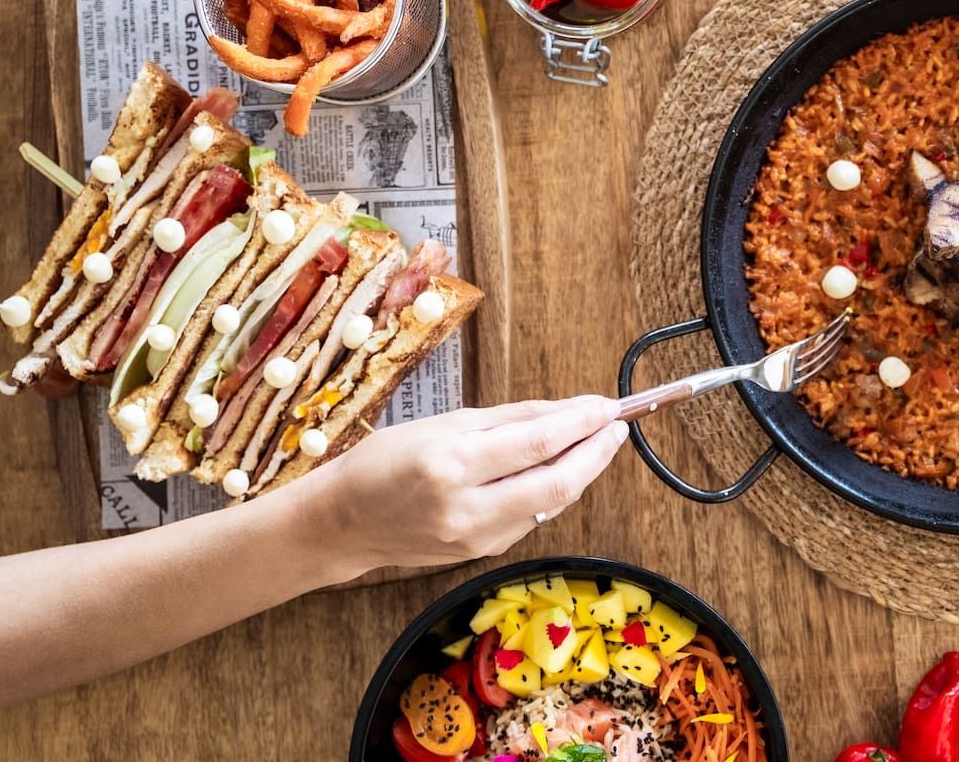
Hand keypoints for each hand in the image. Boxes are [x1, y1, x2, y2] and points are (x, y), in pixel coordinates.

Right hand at [289, 395, 627, 572]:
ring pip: (551, 503)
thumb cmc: (385, 463)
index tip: (607, 405)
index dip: (582, 422)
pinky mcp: (482, 553)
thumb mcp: (445, 425)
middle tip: (615, 426)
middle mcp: (467, 507)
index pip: (539, 442)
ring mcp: (476, 537)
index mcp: (451, 464)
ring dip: (581, 471)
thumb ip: (511, 420)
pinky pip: (531, 517)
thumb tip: (567, 409)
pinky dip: (552, 491)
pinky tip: (559, 469)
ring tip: (595, 441)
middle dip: (597, 452)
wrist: (342, 524)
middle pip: (558, 483)